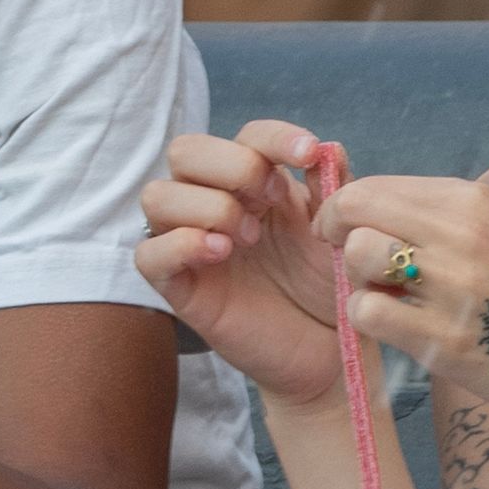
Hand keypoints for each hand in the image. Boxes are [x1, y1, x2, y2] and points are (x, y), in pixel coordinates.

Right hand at [135, 122, 348, 406]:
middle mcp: (215, 204)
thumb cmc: (330, 287)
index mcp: (256, 184)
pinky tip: (220, 252)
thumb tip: (327, 147)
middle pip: (186, 151)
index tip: (306, 154)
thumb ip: (333, 190)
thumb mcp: (340, 233)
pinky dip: (179, 244)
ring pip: (156, 196)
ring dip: (206, 205)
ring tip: (248, 237)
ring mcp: (190, 244)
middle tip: (270, 199)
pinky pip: (148, 254)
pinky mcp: (179, 287)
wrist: (329, 351)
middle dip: (232, 165)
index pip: (246, 136)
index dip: (274, 137)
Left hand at [323, 172, 488, 429]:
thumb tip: (381, 209)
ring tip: (387, 296)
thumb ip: (448, 218)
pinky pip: (366, 312)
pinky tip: (395, 327)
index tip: (345, 229)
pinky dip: (368, 321)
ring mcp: (451, 284)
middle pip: (355, 210)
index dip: (347, 208)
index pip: (377, 186)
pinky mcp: (440, 337)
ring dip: (357, 280)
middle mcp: (460, 233)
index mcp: (474, 201)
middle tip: (349, 261)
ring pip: (357, 256)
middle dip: (337, 234)